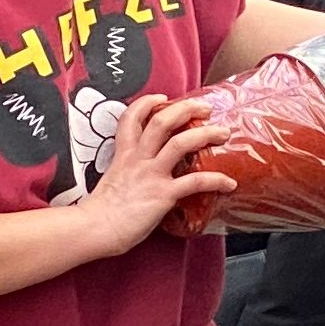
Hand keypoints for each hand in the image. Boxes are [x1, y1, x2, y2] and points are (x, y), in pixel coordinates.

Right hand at [76, 94, 230, 251]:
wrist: (95, 228)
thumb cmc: (102, 212)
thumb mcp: (113, 181)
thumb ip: (128, 173)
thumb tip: (143, 179)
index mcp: (123, 154)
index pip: (131, 117)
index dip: (147, 102)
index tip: (162, 97)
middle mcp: (138, 158)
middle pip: (161, 121)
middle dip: (186, 109)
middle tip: (205, 108)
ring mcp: (151, 174)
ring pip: (181, 143)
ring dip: (206, 134)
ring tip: (223, 133)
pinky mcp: (163, 194)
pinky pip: (195, 182)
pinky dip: (216, 180)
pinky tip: (229, 183)